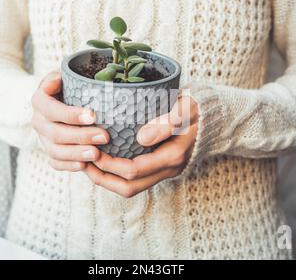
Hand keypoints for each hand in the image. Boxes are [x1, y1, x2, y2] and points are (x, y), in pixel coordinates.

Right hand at [31, 71, 109, 170]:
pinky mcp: (50, 152)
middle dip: (81, 136)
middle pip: (56, 133)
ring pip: (56, 151)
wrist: (55, 102)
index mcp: (40, 102)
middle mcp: (38, 122)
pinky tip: (85, 166)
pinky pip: (56, 163)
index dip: (71, 114)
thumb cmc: (65, 87)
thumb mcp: (61, 77)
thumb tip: (57, 79)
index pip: (52, 110)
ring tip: (96, 154)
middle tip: (104, 137)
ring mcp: (43, 139)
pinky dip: (69, 166)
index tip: (93, 115)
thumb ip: (58, 77)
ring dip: (77, 154)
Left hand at [84, 95, 198, 197]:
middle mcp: (167, 169)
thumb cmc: (196, 110)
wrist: (211, 119)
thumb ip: (166, 123)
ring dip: (107, 180)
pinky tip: (103, 161)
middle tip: (84, 163)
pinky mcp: (159, 167)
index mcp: (172, 156)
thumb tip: (141, 138)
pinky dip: (116, 175)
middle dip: (103, 178)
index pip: (133, 170)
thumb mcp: (185, 109)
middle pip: (129, 187)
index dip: (109, 164)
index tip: (92, 151)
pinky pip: (134, 180)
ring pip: (130, 187)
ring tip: (88, 165)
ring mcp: (163, 171)